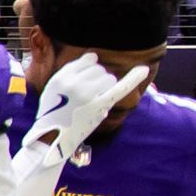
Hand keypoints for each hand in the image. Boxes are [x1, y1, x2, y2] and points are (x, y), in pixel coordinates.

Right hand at [27, 52, 152, 156]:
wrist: (51, 139)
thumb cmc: (53, 113)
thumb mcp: (51, 89)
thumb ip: (70, 71)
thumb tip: (94, 56)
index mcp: (60, 78)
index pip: (87, 61)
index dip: (88, 71)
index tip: (83, 83)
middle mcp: (73, 84)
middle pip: (99, 69)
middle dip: (96, 80)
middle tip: (85, 98)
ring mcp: (87, 94)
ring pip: (109, 78)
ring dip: (105, 88)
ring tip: (93, 101)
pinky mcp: (99, 105)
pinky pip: (120, 87)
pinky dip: (134, 78)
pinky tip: (143, 69)